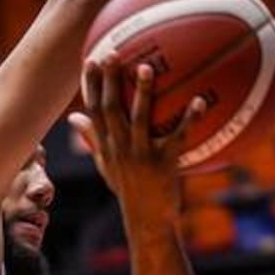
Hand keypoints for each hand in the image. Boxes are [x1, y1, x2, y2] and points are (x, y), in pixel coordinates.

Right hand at [68, 56, 204, 213]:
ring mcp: (141, 156)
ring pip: (139, 119)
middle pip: (111, 109)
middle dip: (110, 80)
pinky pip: (178, 137)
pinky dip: (190, 118)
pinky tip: (201, 100)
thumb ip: (91, 139)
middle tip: (114, 53)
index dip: (91, 84)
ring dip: (143, 93)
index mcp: (107, 146)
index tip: (91, 59)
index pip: (93, 110)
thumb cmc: (128, 190)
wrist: (147, 221)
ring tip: (146, 67)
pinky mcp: (164, 164)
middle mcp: (120, 149)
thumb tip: (73, 118)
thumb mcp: (105, 165)